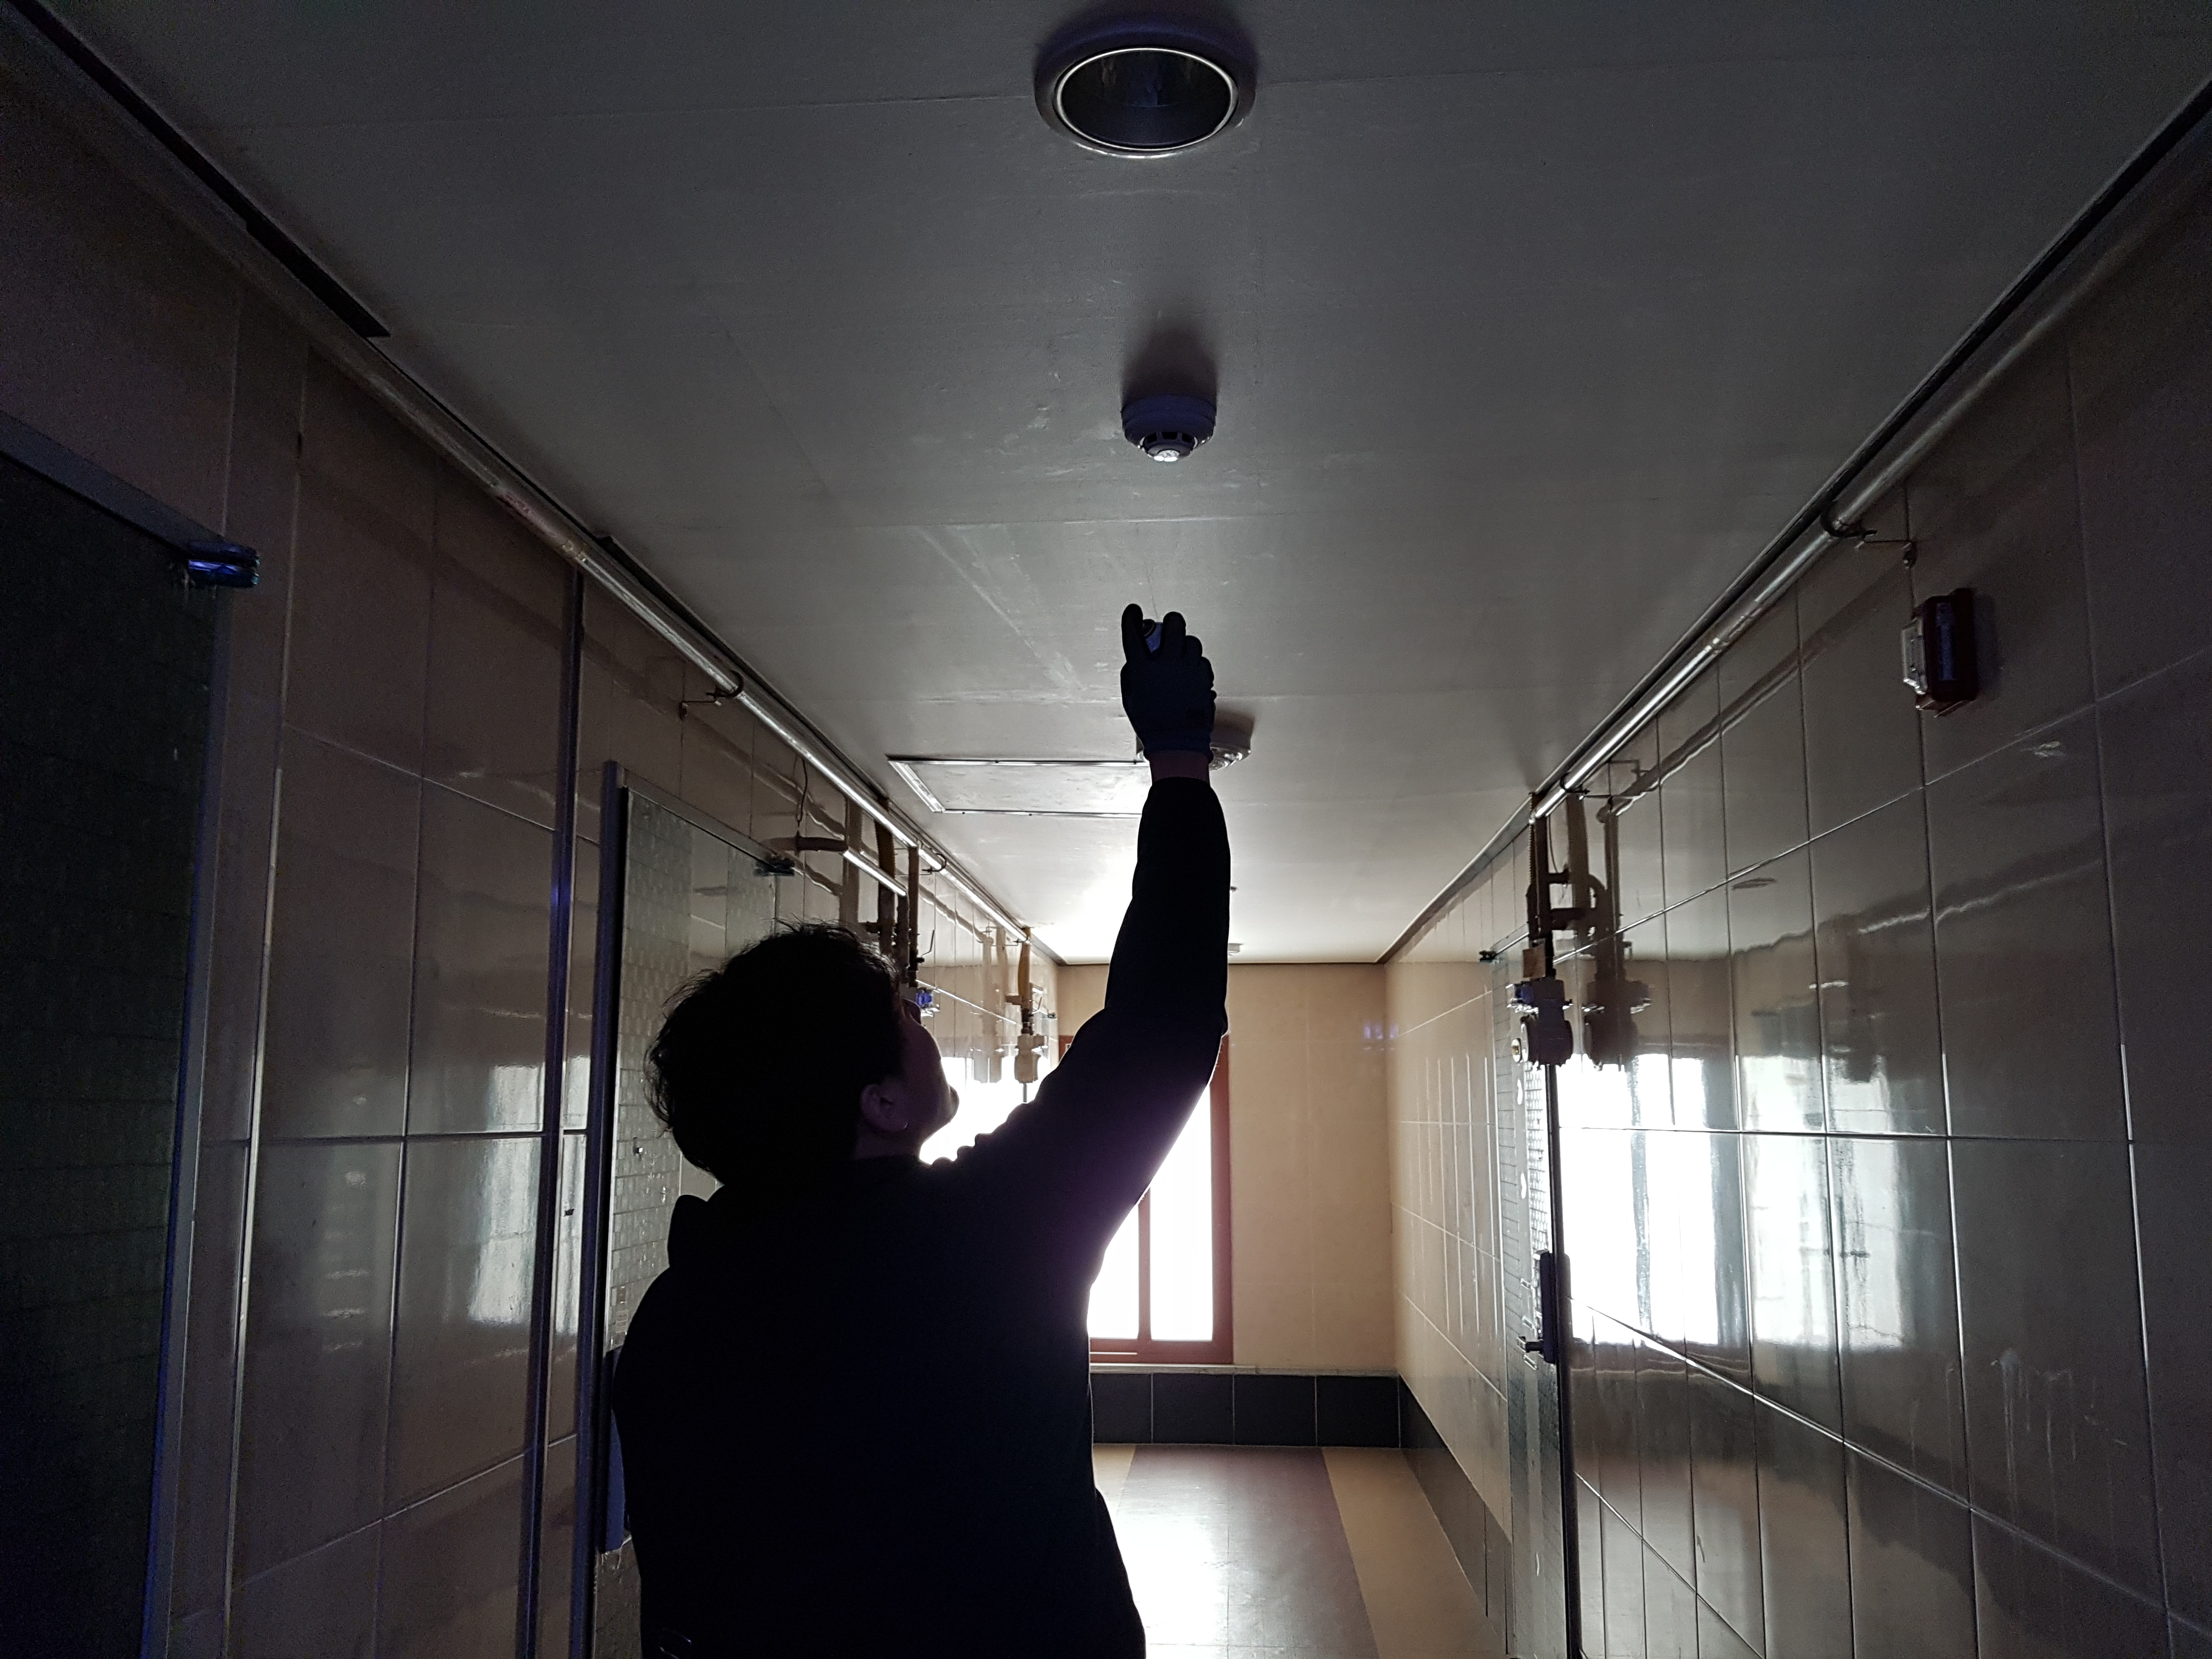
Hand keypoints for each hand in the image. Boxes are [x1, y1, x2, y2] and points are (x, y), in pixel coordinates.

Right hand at [1119, 604, 1214, 757]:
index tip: (1133, 612)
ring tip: (1180, 657)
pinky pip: (1202, 661)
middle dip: (1171, 622)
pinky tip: (1189, 675)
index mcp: (1142, 669)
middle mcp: (1166, 664)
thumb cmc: (1152, 724)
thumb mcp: (1130, 698)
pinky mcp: (1204, 677)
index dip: (1131, 618)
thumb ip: (1131, 674)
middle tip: (1168, 629)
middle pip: (1174, 624)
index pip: (1133, 634)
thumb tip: (1135, 660)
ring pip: (1192, 641)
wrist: (1177, 742)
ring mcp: (1188, 669)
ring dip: (1185, 645)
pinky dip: (1196, 664)